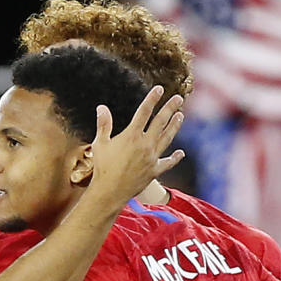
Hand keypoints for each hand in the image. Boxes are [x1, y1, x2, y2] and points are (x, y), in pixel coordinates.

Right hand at [87, 86, 184, 205]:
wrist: (110, 191)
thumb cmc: (102, 167)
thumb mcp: (100, 144)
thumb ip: (104, 125)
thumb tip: (101, 107)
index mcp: (132, 135)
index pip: (144, 112)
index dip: (152, 99)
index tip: (159, 89)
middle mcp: (145, 144)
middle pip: (161, 122)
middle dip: (170, 108)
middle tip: (178, 98)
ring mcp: (152, 157)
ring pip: (167, 138)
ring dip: (174, 126)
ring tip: (180, 115)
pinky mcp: (154, 171)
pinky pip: (167, 162)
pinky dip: (174, 158)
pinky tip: (181, 153)